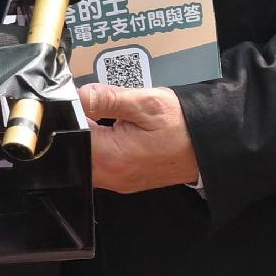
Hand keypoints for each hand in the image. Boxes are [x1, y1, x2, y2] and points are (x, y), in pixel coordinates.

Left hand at [78, 81, 201, 191]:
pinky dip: (97, 146)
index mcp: (112, 156)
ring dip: (86, 136)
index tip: (75, 98)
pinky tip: (108, 129)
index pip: (69, 136)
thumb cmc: (181, 125)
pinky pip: (98, 164)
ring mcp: (117, 181)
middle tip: (90, 105)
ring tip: (100, 115)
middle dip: (74, 126)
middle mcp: (110, 175)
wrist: (208, 147)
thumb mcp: (146, 103)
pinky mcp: (123, 180)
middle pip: (72, 150)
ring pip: (84, 157)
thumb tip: (78, 94)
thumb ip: (108, 98)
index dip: (67, 114)